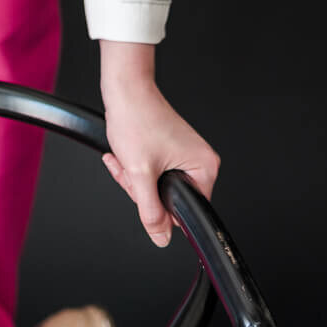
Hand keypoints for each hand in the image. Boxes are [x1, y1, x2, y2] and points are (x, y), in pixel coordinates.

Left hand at [100, 82, 219, 247]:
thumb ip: (151, 211)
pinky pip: (153, 171)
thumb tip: (161, 237)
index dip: (162, 209)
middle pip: (170, 199)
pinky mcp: (170, 148)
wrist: (124, 88)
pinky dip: (135, 167)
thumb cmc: (136, 118)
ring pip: (157, 186)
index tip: (143, 193)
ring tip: (125, 159)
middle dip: (142, 190)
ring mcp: (184, 153)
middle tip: (131, 171)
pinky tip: (122, 156)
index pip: (187, 211)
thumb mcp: (140, 174)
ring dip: (135, 177)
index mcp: (204, 167)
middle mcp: (199, 160)